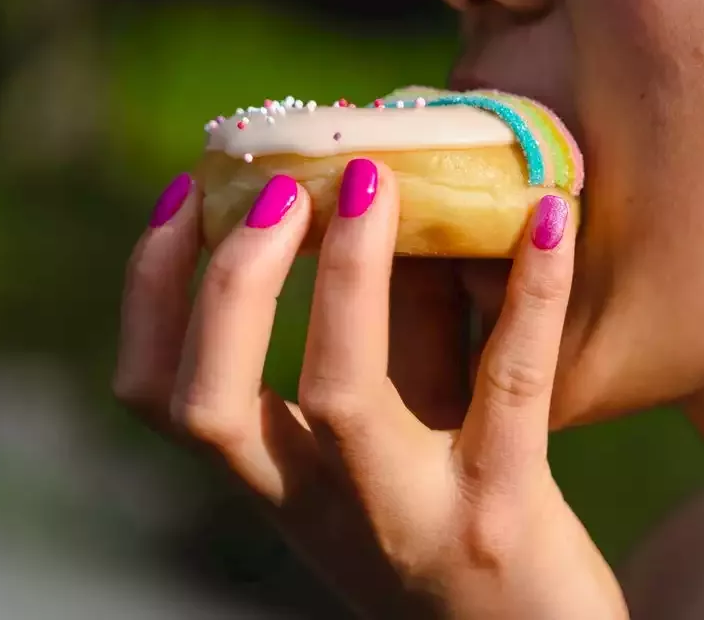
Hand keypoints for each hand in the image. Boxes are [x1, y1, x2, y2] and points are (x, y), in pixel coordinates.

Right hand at [113, 165, 625, 618]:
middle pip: (215, 403)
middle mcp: (322, 505)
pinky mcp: (505, 509)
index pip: (162, 398)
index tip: (179, 198)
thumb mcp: (394, 442)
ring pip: (342, 394)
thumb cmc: (455, 524)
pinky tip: (554, 213)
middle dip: (231, 281)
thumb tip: (380, 196)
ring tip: (373, 179)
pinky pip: (510, 381)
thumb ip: (386, 338)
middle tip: (277, 185)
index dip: (149, 294)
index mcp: (280, 482)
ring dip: (345, 275)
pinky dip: (532, 289)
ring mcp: (411, 513)